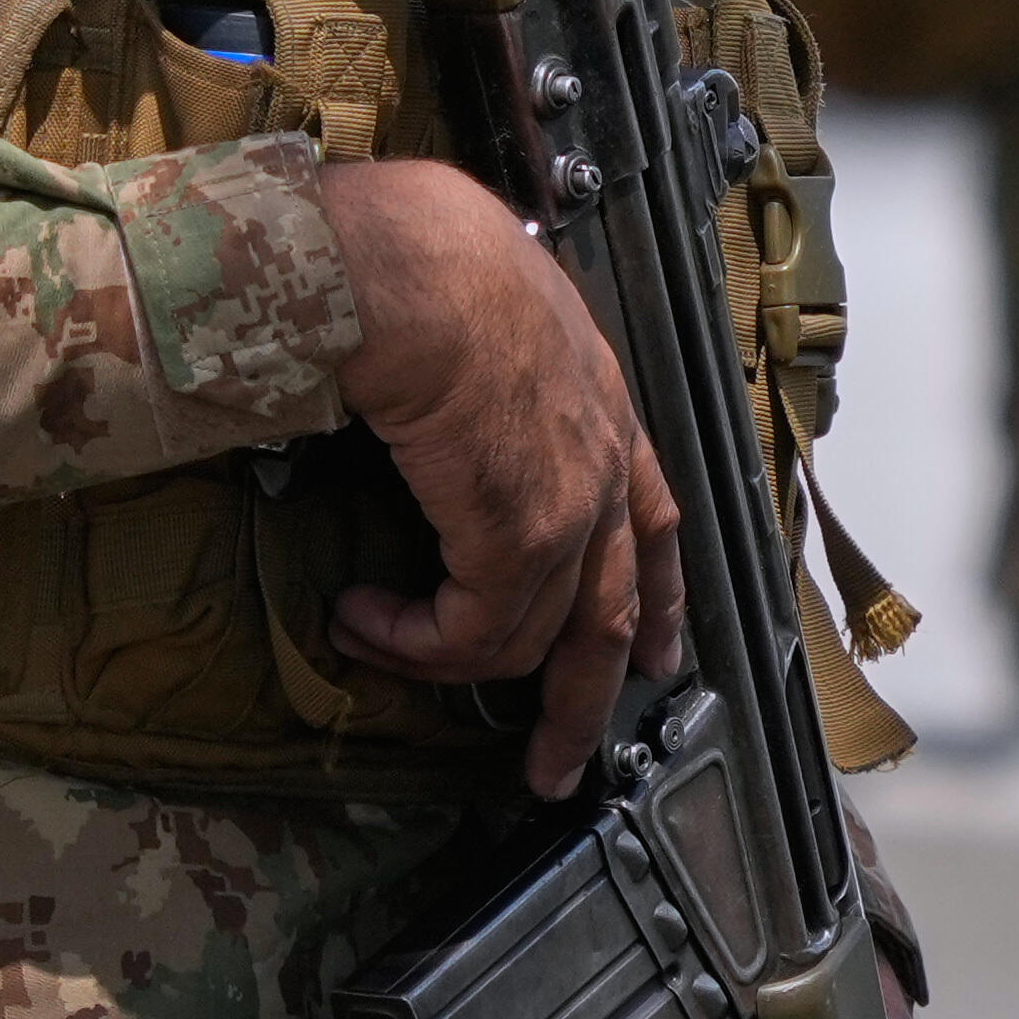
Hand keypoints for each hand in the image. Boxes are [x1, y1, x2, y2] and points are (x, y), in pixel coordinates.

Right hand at [318, 154, 685, 798]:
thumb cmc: (421, 258)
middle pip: (615, 611)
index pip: (653, 520)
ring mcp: (571, 506)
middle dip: (584, 700)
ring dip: (445, 662)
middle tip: (557, 760)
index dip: (656, 598)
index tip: (654, 653)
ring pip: (537, 641)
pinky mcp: (520, 538)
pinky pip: (473, 634)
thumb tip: (424, 401)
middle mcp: (602, 460)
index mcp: (600, 401)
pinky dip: (413, 643)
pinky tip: (362, 618)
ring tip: (377, 640)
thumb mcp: (478, 312)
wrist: (408, 264)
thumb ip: (478, 373)